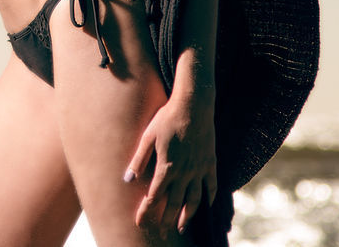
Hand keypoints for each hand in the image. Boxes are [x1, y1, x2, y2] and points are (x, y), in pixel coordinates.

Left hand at [124, 86, 216, 233]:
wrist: (194, 105)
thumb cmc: (167, 118)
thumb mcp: (148, 136)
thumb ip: (139, 159)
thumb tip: (127, 179)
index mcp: (167, 167)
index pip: (154, 196)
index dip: (146, 210)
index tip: (139, 222)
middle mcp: (184, 172)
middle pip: (175, 203)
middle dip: (166, 219)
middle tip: (162, 233)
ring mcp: (199, 169)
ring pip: (194, 199)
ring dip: (187, 215)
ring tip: (182, 227)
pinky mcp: (210, 162)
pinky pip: (211, 185)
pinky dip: (208, 197)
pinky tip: (206, 205)